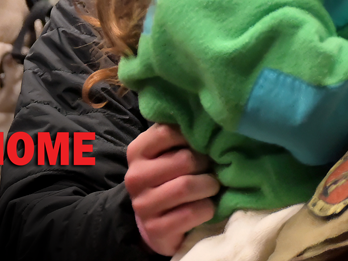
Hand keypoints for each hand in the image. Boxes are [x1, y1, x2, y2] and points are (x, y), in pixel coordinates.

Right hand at [125, 124, 219, 255]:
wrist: (155, 220)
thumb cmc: (168, 178)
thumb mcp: (167, 153)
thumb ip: (179, 134)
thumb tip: (205, 118)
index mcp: (137, 152)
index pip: (167, 132)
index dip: (192, 136)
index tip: (201, 144)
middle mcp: (135, 177)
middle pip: (184, 160)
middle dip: (205, 164)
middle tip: (211, 168)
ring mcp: (143, 205)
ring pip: (187, 186)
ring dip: (209, 186)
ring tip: (212, 186)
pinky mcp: (156, 229)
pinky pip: (192, 213)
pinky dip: (207, 208)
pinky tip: (207, 206)